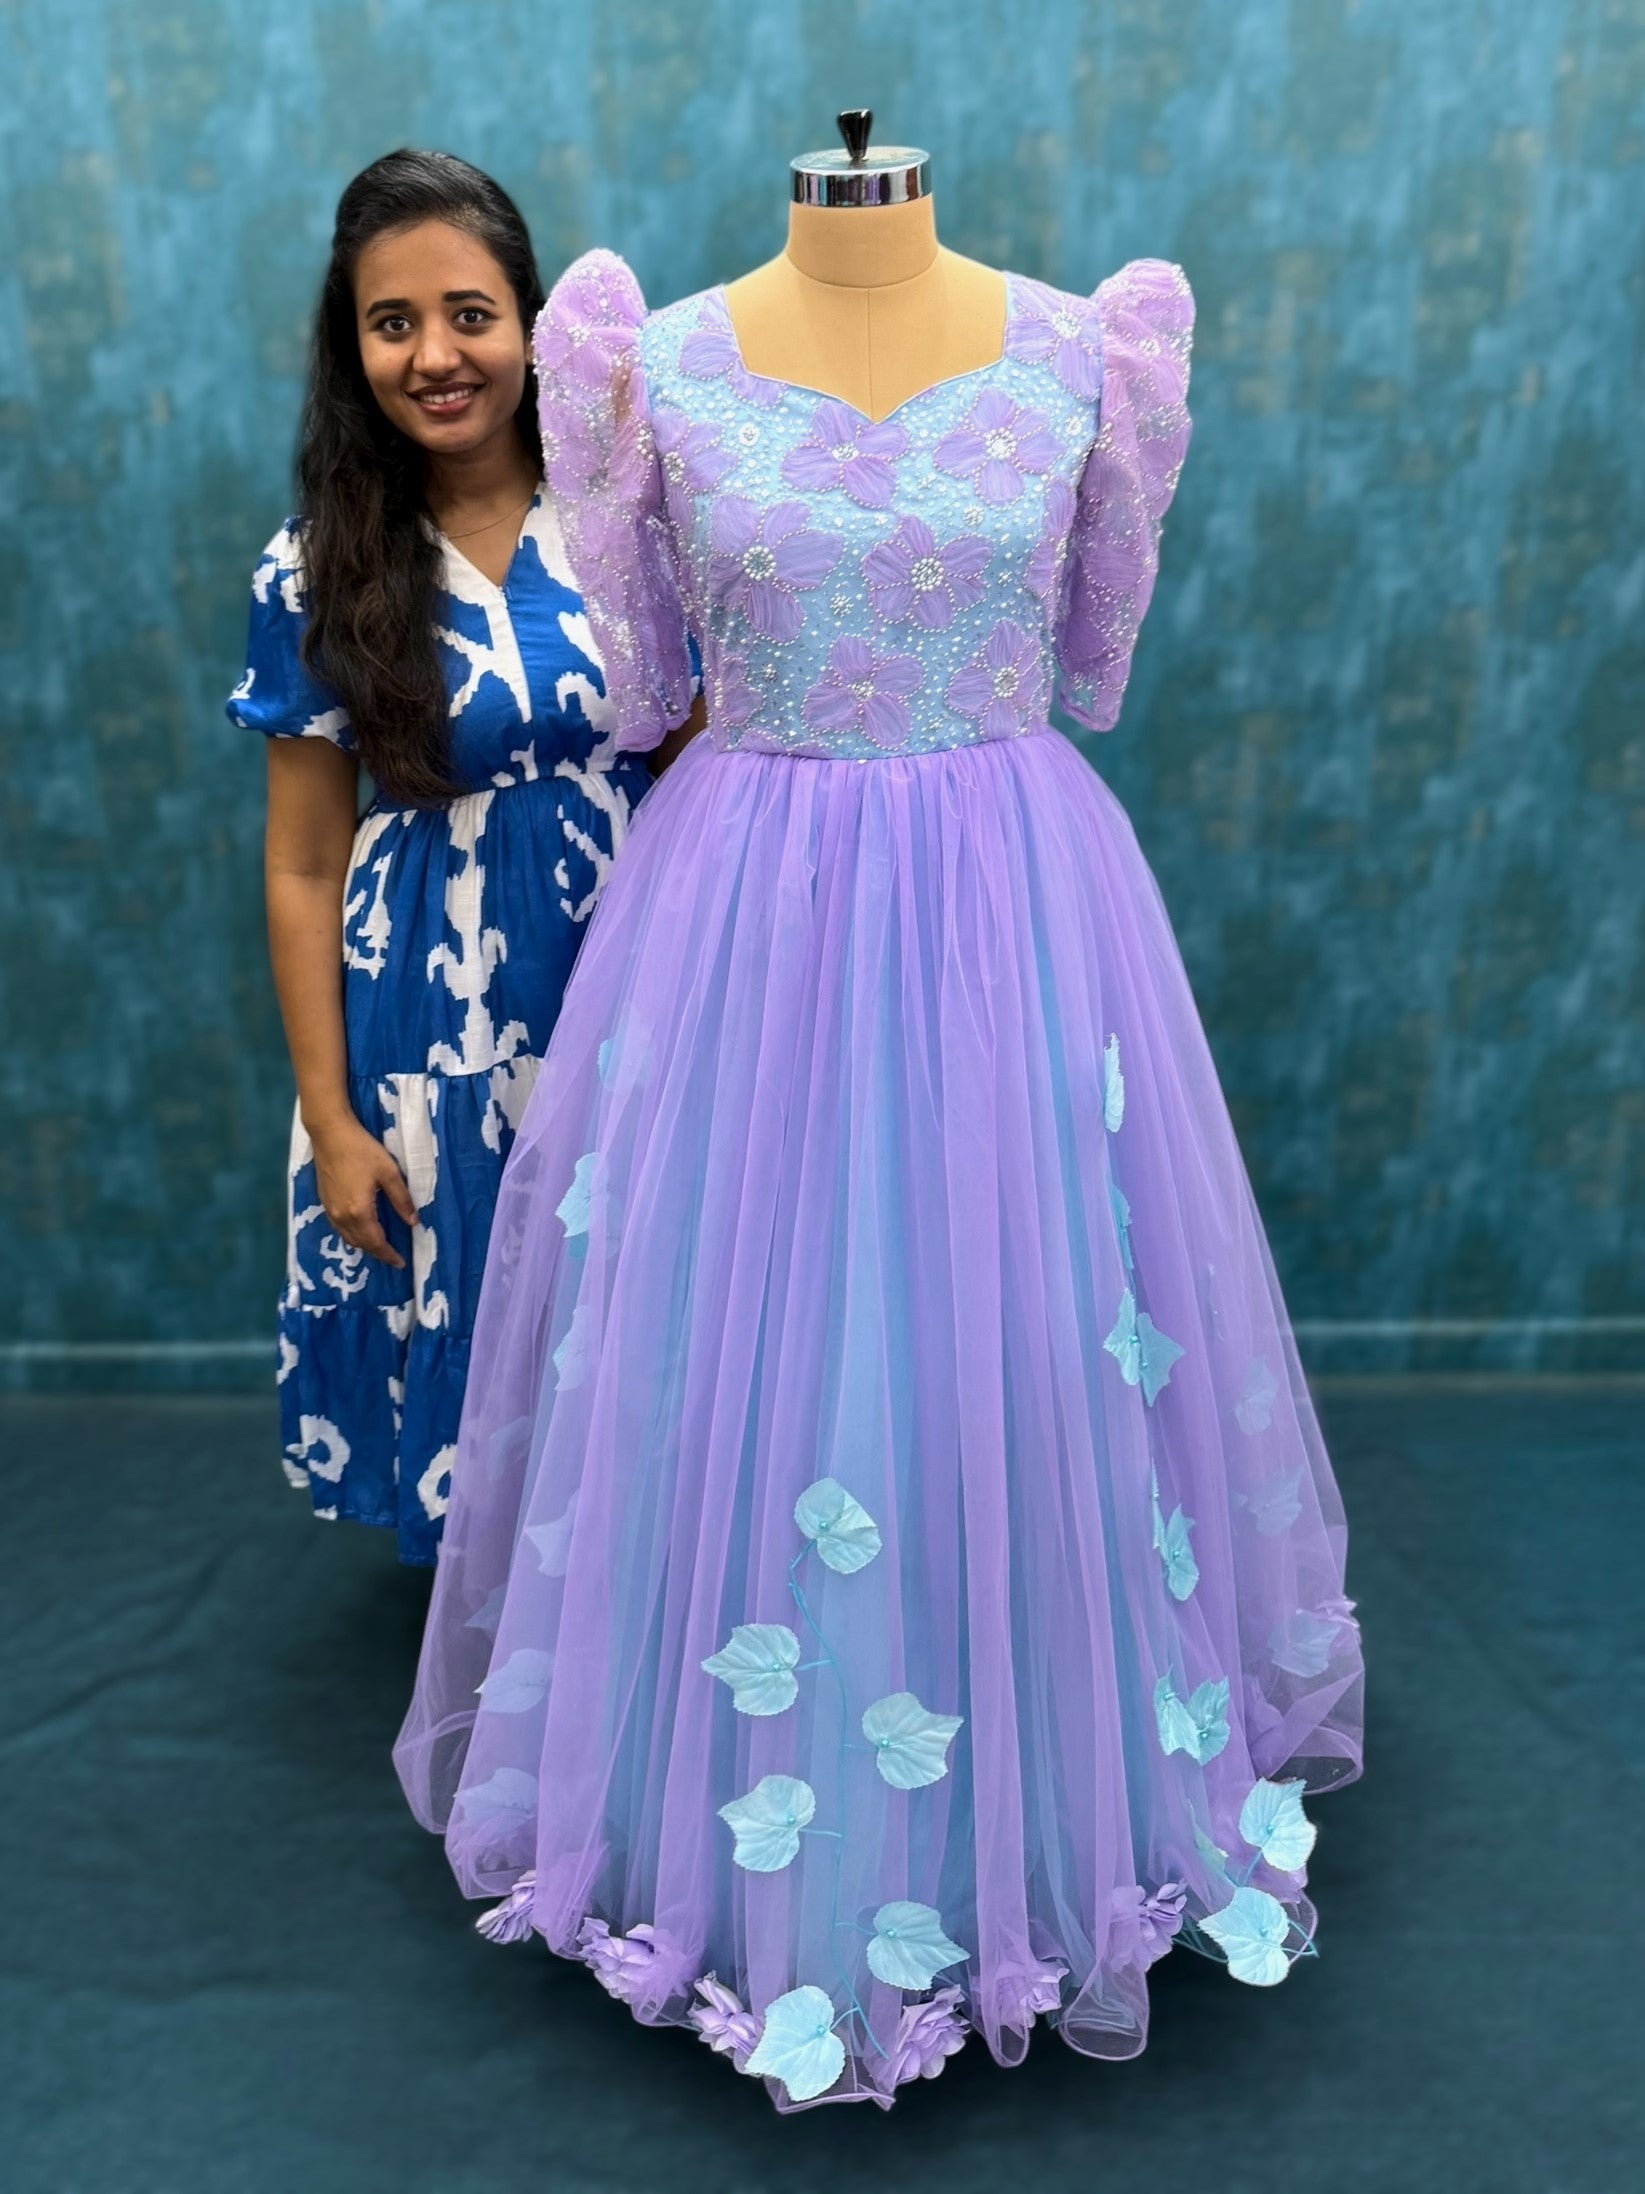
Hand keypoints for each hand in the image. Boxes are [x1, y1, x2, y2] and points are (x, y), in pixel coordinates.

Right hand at [308, 1116, 418, 1267]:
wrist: (329, 1133)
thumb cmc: (361, 1150)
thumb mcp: (388, 1172)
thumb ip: (401, 1199)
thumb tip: (413, 1222)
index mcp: (359, 1211)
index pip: (376, 1242)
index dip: (388, 1255)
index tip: (400, 1263)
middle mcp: (341, 1216)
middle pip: (360, 1244)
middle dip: (377, 1253)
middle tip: (393, 1257)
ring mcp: (330, 1210)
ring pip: (347, 1238)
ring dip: (364, 1245)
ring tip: (379, 1246)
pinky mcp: (324, 1202)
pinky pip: (339, 1228)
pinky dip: (351, 1235)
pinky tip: (360, 1230)